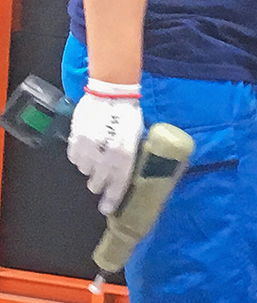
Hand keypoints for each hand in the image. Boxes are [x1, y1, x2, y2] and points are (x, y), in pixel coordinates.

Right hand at [67, 82, 143, 214]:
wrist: (111, 93)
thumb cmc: (128, 115)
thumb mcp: (136, 136)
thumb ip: (129, 155)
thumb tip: (126, 172)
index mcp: (125, 153)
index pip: (118, 182)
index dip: (112, 198)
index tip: (107, 209)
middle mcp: (106, 152)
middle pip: (99, 180)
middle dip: (100, 185)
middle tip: (100, 184)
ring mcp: (89, 146)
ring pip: (85, 170)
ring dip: (90, 170)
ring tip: (96, 162)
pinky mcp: (76, 138)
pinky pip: (74, 158)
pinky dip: (80, 159)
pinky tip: (86, 153)